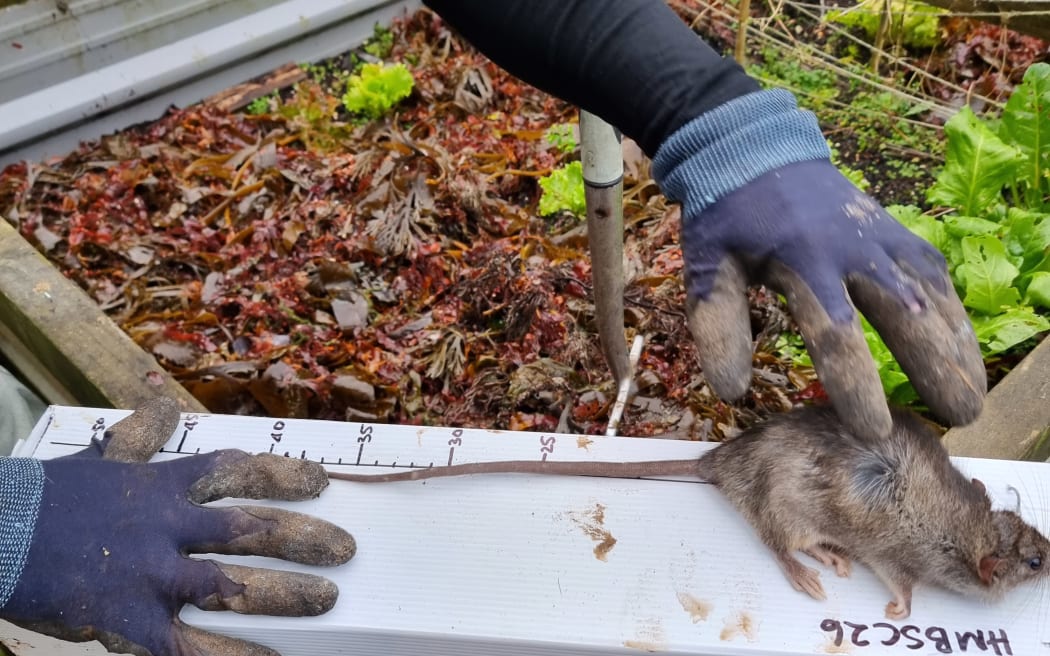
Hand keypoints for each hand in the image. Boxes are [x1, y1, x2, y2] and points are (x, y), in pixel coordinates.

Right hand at [0, 398, 355, 655]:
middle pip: (250, 529)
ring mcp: (151, 574)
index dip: (284, 475)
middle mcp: (167, 526)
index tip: (322, 481)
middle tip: (346, 550)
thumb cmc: (49, 499)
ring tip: (327, 601)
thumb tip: (160, 411)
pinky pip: (190, 648)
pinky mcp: (129, 620)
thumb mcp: (99, 461)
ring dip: (285, 594)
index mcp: (163, 485)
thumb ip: (138, 439)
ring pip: (233, 586)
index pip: (238, 471)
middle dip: (304, 538)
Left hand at [653, 89, 985, 438]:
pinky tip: (963, 344)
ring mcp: (879, 236)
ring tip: (975, 393)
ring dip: (956, 343)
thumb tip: (730, 392)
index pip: (835, 336)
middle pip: (904, 316)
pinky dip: (952, 308)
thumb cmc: (727, 218)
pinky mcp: (893, 229)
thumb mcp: (708, 266)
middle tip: (960, 418)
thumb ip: (719, 326)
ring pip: (930, 294)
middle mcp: (851, 250)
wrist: (752, 150)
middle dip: (935, 368)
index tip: (875, 431)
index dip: (857, 386)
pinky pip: (932, 272)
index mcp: (801, 262)